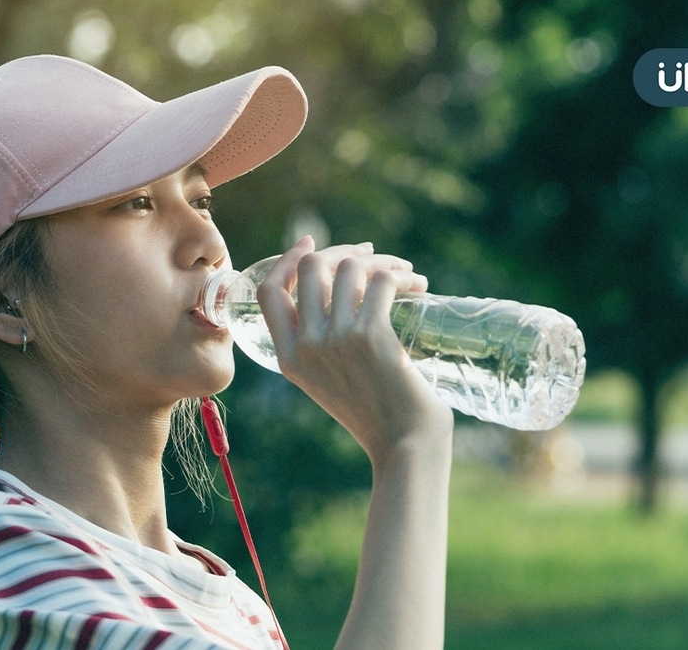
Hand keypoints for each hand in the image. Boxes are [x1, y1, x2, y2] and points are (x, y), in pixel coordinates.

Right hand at [256, 236, 452, 464]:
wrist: (404, 444)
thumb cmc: (377, 415)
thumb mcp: (330, 381)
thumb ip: (322, 345)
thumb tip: (339, 291)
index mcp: (288, 358)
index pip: (269, 292)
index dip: (287, 260)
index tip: (309, 243)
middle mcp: (305, 346)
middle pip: (312, 269)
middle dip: (344, 251)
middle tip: (373, 256)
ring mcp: (336, 339)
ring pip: (349, 268)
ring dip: (381, 261)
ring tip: (404, 273)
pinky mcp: (370, 335)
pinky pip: (381, 282)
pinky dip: (402, 276)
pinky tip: (418, 286)